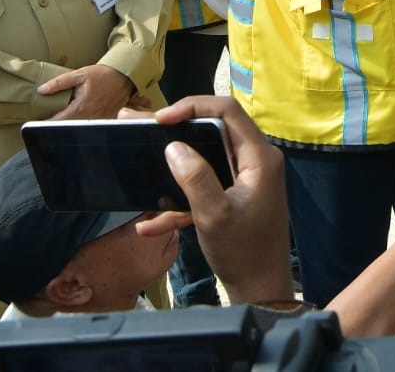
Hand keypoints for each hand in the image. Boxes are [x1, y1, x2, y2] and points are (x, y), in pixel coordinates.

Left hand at [39, 64, 136, 119]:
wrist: (125, 76)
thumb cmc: (103, 75)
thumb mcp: (80, 75)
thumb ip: (60, 83)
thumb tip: (41, 90)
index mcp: (80, 108)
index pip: (58, 121)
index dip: (46, 122)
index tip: (36, 122)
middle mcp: (89, 117)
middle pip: (67, 127)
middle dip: (56, 124)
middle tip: (47, 119)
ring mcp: (97, 120)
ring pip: (78, 128)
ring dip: (69, 125)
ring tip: (60, 119)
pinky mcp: (104, 120)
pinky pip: (89, 126)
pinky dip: (81, 124)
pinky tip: (78, 118)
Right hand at [129, 95, 293, 304]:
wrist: (260, 287)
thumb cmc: (243, 252)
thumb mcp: (214, 215)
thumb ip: (195, 178)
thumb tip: (174, 146)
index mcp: (259, 157)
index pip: (227, 111)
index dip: (192, 106)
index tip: (160, 118)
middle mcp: (256, 161)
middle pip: (212, 130)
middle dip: (174, 129)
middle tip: (138, 124)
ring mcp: (245, 179)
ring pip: (204, 159)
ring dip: (172, 164)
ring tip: (134, 152)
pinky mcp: (234, 197)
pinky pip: (204, 188)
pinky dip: (179, 201)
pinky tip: (150, 224)